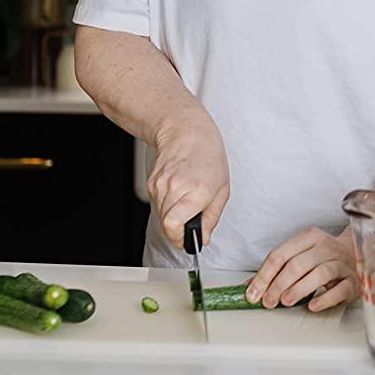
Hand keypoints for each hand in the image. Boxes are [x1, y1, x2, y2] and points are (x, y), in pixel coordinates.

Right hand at [147, 113, 229, 248]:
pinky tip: (178, 195)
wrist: (188, 133)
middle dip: (178, 231)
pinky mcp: (152, 183)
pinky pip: (157, 206)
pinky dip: (167, 207)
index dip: (179, 238)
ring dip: (172, 218)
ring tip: (186, 204)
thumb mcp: (222, 190)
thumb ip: (211, 219)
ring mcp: (160, 185)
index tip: (187, 240)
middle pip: (166, 225)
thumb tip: (203, 238)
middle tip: (190, 223)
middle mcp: (175, 187)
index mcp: (196, 191)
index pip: (173, 225)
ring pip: (160, 217)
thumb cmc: (209, 157)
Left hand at [247, 227, 359, 312]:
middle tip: (268, 301)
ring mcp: (342, 263)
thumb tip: (249, 286)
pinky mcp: (353, 281)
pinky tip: (313, 305)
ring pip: (319, 273)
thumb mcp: (300, 254)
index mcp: (309, 237)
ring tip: (285, 302)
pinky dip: (325, 298)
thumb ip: (277, 268)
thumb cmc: (324, 256)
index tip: (253, 293)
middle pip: (298, 264)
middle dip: (278, 284)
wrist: (358, 253)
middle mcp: (326, 247)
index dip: (264, 275)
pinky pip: (340, 289)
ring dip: (299, 289)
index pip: (281, 254)